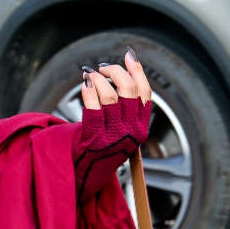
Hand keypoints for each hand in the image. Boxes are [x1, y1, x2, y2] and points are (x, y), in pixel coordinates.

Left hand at [72, 49, 153, 200]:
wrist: (87, 172)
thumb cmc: (103, 144)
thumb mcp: (121, 128)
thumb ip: (126, 106)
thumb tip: (124, 69)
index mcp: (141, 127)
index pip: (145, 93)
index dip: (137, 71)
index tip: (128, 56)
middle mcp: (131, 131)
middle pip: (128, 90)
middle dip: (115, 71)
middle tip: (103, 67)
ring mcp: (113, 136)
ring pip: (109, 95)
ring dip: (98, 79)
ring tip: (89, 74)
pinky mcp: (95, 139)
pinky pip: (92, 107)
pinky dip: (88, 90)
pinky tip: (84, 83)